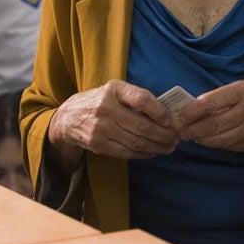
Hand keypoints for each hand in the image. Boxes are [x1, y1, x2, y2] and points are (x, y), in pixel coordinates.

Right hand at [48, 80, 178, 161]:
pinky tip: (152, 152)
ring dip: (156, 147)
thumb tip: (166, 115)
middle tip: (175, 139)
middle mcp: (106, 108)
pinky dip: (143, 154)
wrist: (68, 118)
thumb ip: (136, 98)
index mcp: (114, 89)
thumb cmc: (100, 101)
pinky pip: (126, 152)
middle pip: (142, 126)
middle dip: (163, 135)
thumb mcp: (115, 91)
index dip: (160, 111)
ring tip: (168, 147)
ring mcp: (101, 128)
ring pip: (136, 142)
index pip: (142, 99)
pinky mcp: (99, 144)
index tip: (170, 120)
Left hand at [176, 81, 243, 152]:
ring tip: (193, 136)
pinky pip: (231, 146)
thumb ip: (227, 98)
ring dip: (203, 140)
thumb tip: (199, 107)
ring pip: (220, 140)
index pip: (210, 102)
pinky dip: (218, 144)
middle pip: (212, 126)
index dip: (191, 111)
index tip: (180, 115)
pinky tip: (211, 140)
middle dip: (192, 130)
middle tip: (181, 132)